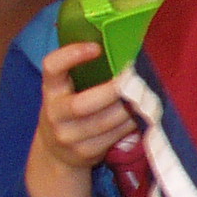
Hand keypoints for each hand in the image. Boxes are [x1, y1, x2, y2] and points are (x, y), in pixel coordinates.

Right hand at [24, 42, 133, 196]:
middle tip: (135, 78)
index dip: (71, 55)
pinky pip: (114, 136)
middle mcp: (55, 114)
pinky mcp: (86, 152)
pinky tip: (143, 114)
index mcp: (50, 90)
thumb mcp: (65, 89)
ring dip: (129, 109)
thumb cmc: (68, 109)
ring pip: (104, 122)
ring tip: (146, 96)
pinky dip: (132, 124)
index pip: (52, 68)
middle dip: (113, 92)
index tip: (97, 48)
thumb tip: (120, 44)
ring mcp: (69, 136)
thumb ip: (81, 71)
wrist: (56, 152)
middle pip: (83, 105)